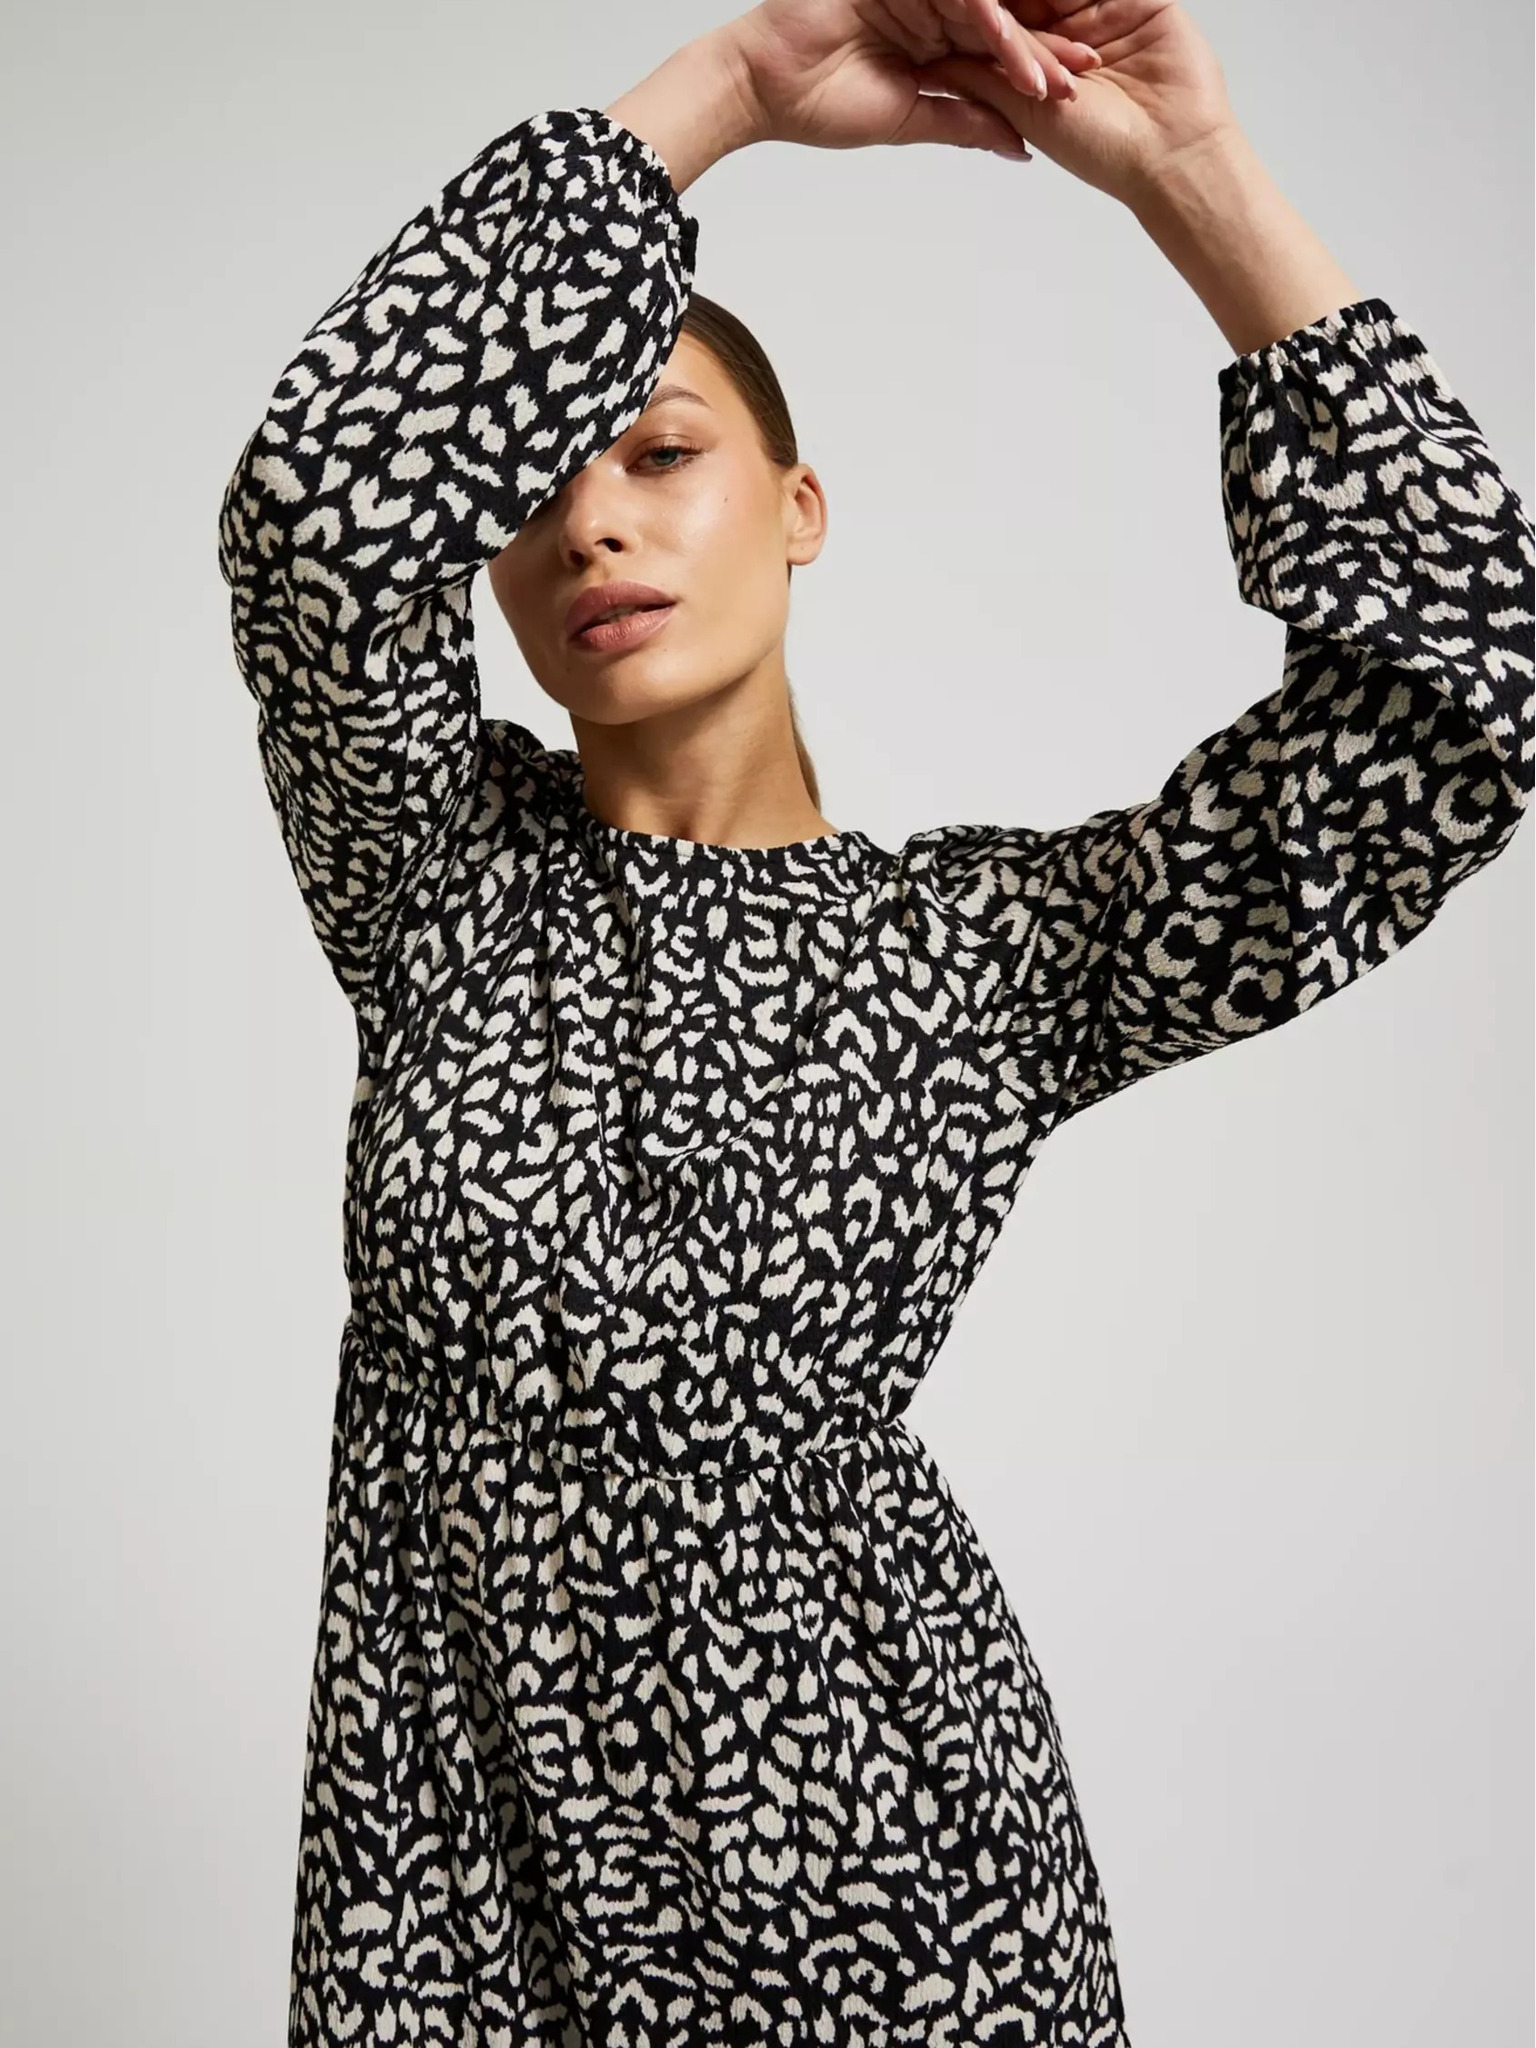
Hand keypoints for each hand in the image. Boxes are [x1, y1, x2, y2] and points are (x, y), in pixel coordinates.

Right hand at [726, 0, 1103, 156]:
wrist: (762, 87)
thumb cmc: (817, 104)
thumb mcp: (908, 120)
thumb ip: (964, 124)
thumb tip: (1018, 146)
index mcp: (932, 40)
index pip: (992, 54)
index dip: (1031, 75)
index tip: (1068, 101)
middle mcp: (930, 8)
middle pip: (999, 27)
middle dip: (1041, 55)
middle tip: (1082, 79)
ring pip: (985, 10)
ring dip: (1021, 46)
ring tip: (1054, 80)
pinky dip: (987, 24)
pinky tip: (1013, 52)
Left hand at [908, 0, 1238, 203]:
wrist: (1172, 153)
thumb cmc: (1105, 149)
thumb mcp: (1026, 111)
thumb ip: (980, 82)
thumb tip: (928, 68)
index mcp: (1042, 61)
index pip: (1005, 17)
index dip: (984, 8)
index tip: (941, 0)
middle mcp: (1072, 33)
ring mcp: (1106, 11)